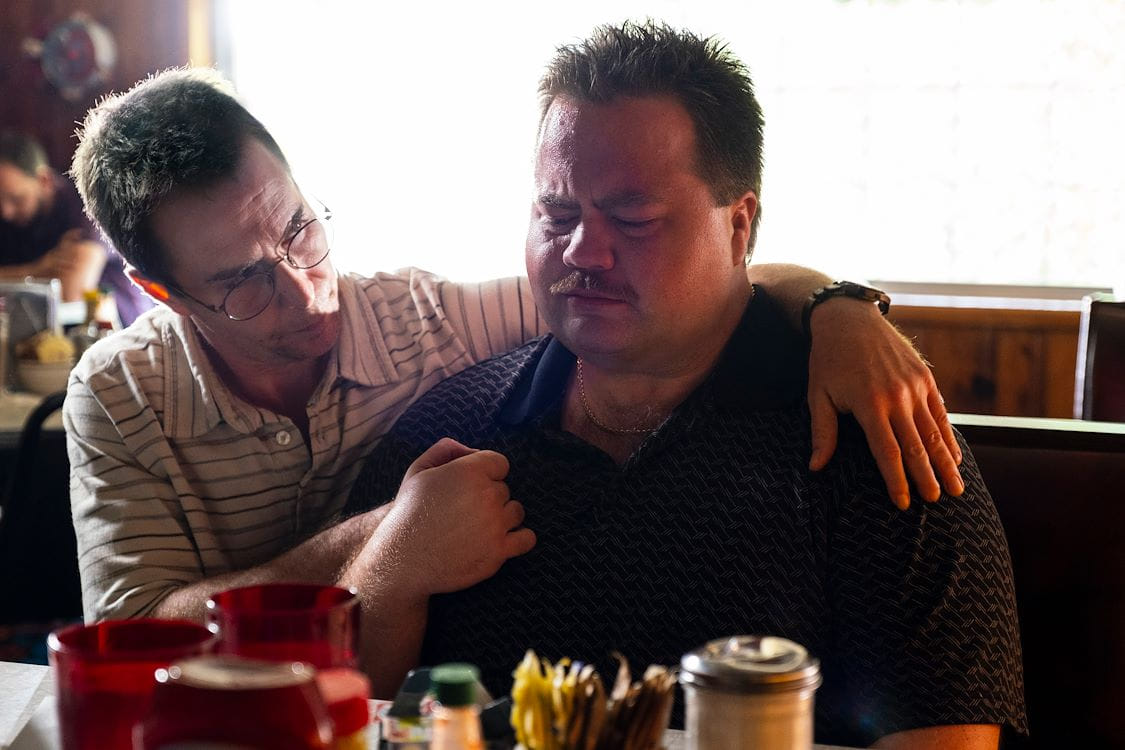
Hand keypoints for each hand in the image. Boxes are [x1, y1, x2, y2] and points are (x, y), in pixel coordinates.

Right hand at [366, 438, 535, 600]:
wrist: (403, 558)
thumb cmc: (409, 513)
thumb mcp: (418, 471)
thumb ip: (446, 450)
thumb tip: (471, 452)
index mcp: (469, 472)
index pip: (500, 463)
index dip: (487, 473)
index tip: (472, 487)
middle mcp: (487, 495)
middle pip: (505, 489)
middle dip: (489, 497)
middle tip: (466, 511)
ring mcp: (496, 524)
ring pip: (516, 512)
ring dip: (503, 517)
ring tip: (479, 527)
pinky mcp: (499, 551)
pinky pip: (526, 539)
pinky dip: (520, 538)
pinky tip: (503, 540)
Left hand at [807, 299, 962, 508]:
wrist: (850, 319)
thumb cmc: (828, 360)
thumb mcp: (818, 395)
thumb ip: (822, 432)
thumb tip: (816, 468)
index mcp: (869, 405)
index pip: (888, 452)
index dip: (897, 481)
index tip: (904, 504)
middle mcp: (897, 397)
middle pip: (917, 447)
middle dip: (928, 477)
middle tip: (937, 501)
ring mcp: (914, 386)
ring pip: (934, 432)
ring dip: (946, 461)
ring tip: (955, 487)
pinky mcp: (925, 377)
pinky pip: (940, 412)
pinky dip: (948, 435)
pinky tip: (955, 455)